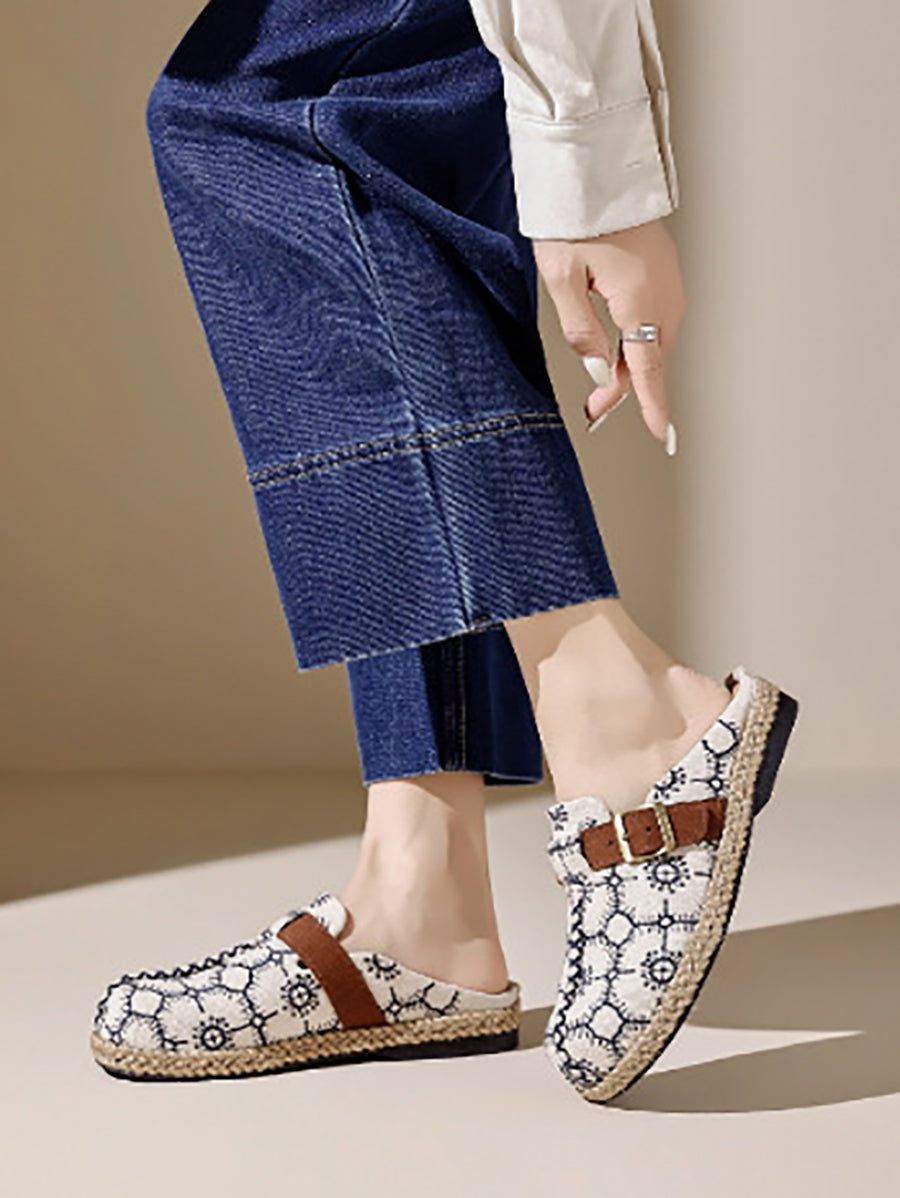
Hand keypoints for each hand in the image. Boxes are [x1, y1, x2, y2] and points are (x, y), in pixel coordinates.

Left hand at [532, 219, 686, 447]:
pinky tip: (616, 339)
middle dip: (627, 387)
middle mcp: (663, 295)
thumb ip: (580, 330)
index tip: (662, 437)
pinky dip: (638, 337)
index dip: (652, 408)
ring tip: (601, 378)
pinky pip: (656, 317)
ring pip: (653, 339)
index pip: (648, 370)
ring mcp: (669, 281)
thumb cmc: (576, 215)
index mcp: (639, 301)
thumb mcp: (562, 278)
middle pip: (649, 359)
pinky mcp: (665, 269)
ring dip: (632, 362)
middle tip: (594, 407)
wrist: (598, 164)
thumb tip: (599, 370)